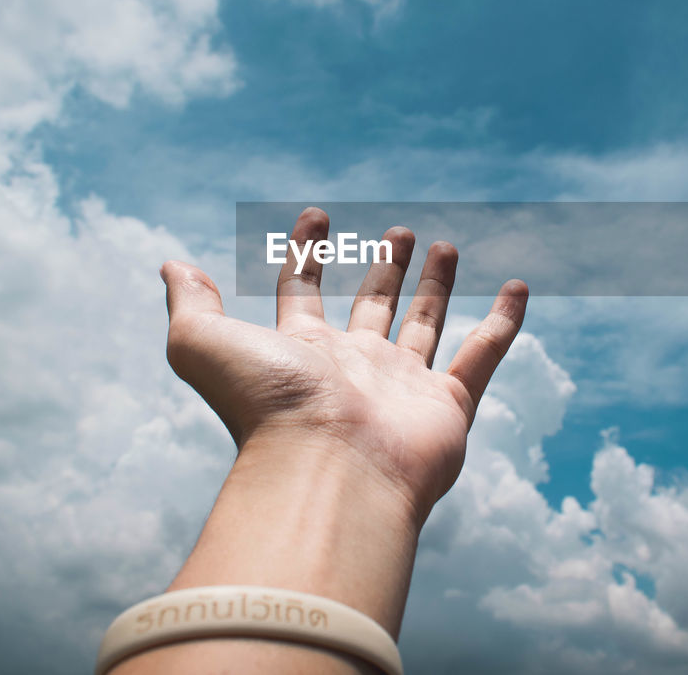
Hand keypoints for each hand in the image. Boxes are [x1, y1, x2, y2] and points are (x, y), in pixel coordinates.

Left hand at [160, 207, 527, 523]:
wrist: (329, 472)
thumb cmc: (266, 409)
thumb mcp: (205, 344)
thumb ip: (191, 304)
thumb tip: (170, 266)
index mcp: (302, 352)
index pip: (302, 292)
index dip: (305, 253)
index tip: (316, 215)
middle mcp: (354, 368)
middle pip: (372, 306)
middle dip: (384, 267)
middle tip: (399, 232)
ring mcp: (404, 387)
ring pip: (425, 324)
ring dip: (435, 285)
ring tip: (444, 245)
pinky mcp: (449, 405)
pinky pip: (484, 354)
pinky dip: (504, 322)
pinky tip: (517, 287)